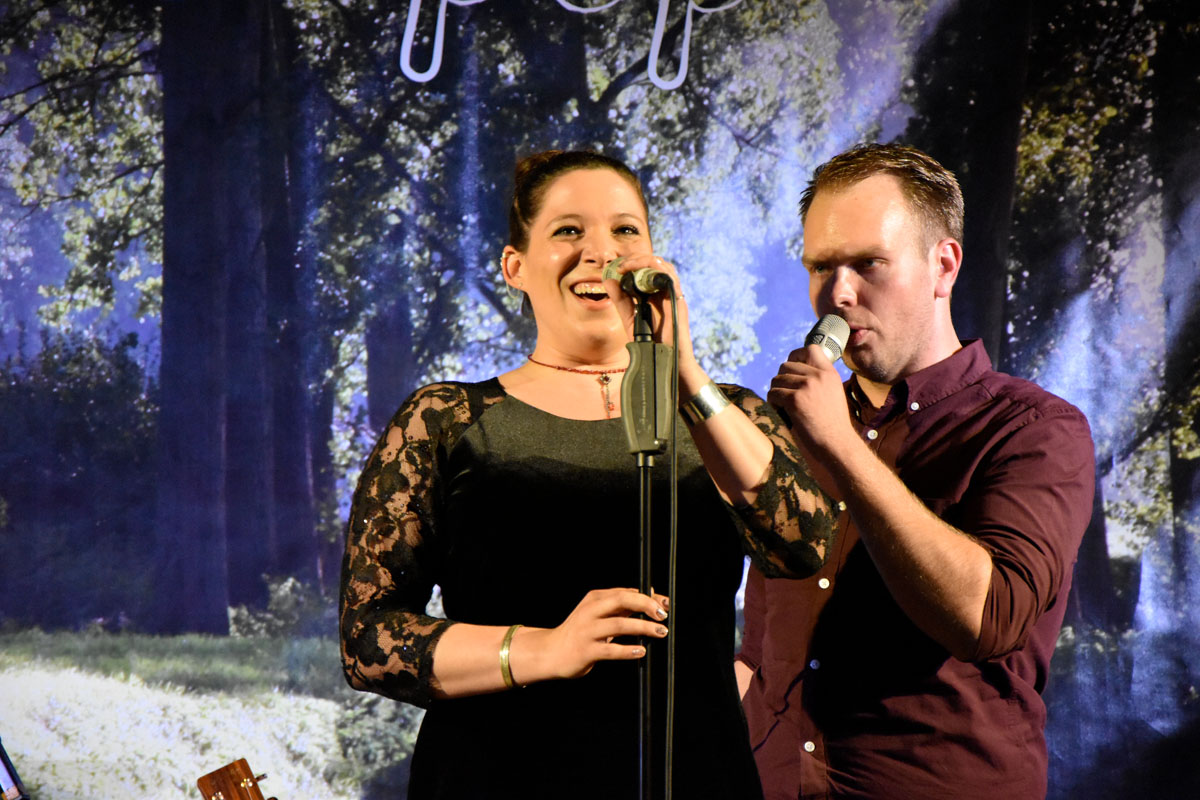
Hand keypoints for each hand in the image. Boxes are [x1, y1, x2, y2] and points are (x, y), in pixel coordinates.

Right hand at [514, 588, 668, 681]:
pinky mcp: (586, 651)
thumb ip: (621, 605)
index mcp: (595, 599)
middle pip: (621, 601)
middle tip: (663, 615)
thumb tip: (650, 593)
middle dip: (646, 606)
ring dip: (642, 628)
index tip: (665, 603)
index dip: (648, 597)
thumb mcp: (597, 614)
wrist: (551, 652)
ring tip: (660, 632)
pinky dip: (628, 650)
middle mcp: (590, 611)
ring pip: (618, 625)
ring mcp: (587, 631)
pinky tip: (641, 651)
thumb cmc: (579, 632)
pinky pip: (610, 650)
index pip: (625, 593)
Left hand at [602, 255, 697, 372]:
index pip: (646, 269)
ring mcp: (673, 295)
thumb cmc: (650, 343)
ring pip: (663, 266)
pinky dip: (656, 269)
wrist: (665, 361)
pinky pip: (670, 278)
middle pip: (655, 263)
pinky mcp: (678, 301)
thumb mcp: (630, 318)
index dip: (632, 263)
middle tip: (620, 265)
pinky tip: (641, 270)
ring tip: (627, 266)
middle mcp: (665, 292)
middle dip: (636, 259)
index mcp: (655, 294)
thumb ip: (620, 300)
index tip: (615, 268)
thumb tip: (608, 280)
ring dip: (644, 261)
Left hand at [766, 344, 854, 456]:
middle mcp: (819, 376)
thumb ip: (818, 380)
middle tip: (784, 395)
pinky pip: (773, 394)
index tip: (791, 369)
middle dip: (781, 380)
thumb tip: (790, 370)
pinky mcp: (795, 400)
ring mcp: (807, 386)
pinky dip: (773, 403)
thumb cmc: (832, 424)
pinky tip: (781, 412)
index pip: (810, 349)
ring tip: (783, 406)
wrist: (836, 444)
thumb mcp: (832, 393)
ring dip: (775, 392)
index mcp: (830, 373)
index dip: (795, 356)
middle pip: (785, 365)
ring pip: (776, 380)